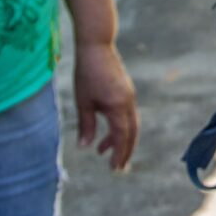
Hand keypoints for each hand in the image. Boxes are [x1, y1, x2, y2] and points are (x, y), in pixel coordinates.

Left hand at [72, 39, 138, 171]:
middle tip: (119, 169)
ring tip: (103, 152)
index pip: (122, 136)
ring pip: (130, 124)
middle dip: (125, 151)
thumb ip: (86, 125)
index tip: (114, 169)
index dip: (119, 153)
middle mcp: (128, 102)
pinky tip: (105, 132)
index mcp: (118, 106)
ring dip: (120, 140)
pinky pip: (126, 115)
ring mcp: (129, 96)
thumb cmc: (86, 73)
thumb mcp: (83, 101)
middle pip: (132, 133)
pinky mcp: (126, 92)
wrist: (97, 46)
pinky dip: (119, 127)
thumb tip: (85, 147)